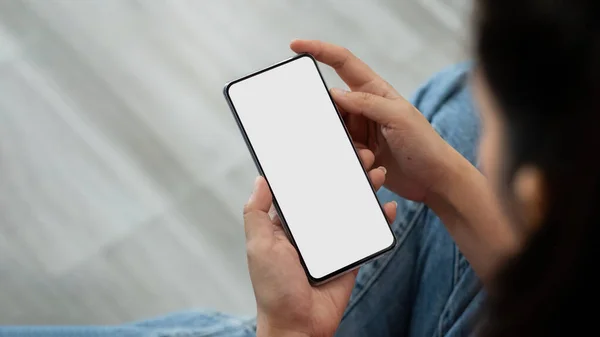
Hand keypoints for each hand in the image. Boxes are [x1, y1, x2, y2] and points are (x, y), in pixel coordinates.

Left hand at [244, 149, 395, 336]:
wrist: (299, 325)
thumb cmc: (274, 288)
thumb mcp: (259, 246)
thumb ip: (257, 213)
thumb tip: (260, 179)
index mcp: (288, 224)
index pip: (302, 189)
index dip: (314, 169)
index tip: (327, 148)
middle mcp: (311, 229)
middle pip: (331, 194)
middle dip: (345, 173)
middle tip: (359, 155)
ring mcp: (332, 241)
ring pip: (351, 209)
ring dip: (364, 190)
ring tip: (375, 173)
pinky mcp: (350, 255)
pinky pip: (366, 233)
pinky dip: (379, 220)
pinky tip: (387, 206)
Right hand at [291, 40, 454, 201]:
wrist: (435, 181)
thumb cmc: (425, 145)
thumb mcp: (399, 117)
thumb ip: (367, 102)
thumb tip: (336, 94)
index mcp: (375, 91)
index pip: (343, 63)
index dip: (320, 50)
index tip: (297, 46)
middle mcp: (365, 109)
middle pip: (332, 106)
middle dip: (332, 122)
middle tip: (352, 137)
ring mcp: (362, 132)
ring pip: (336, 134)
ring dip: (350, 148)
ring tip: (372, 158)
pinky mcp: (360, 154)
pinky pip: (344, 155)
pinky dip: (357, 163)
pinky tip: (376, 169)